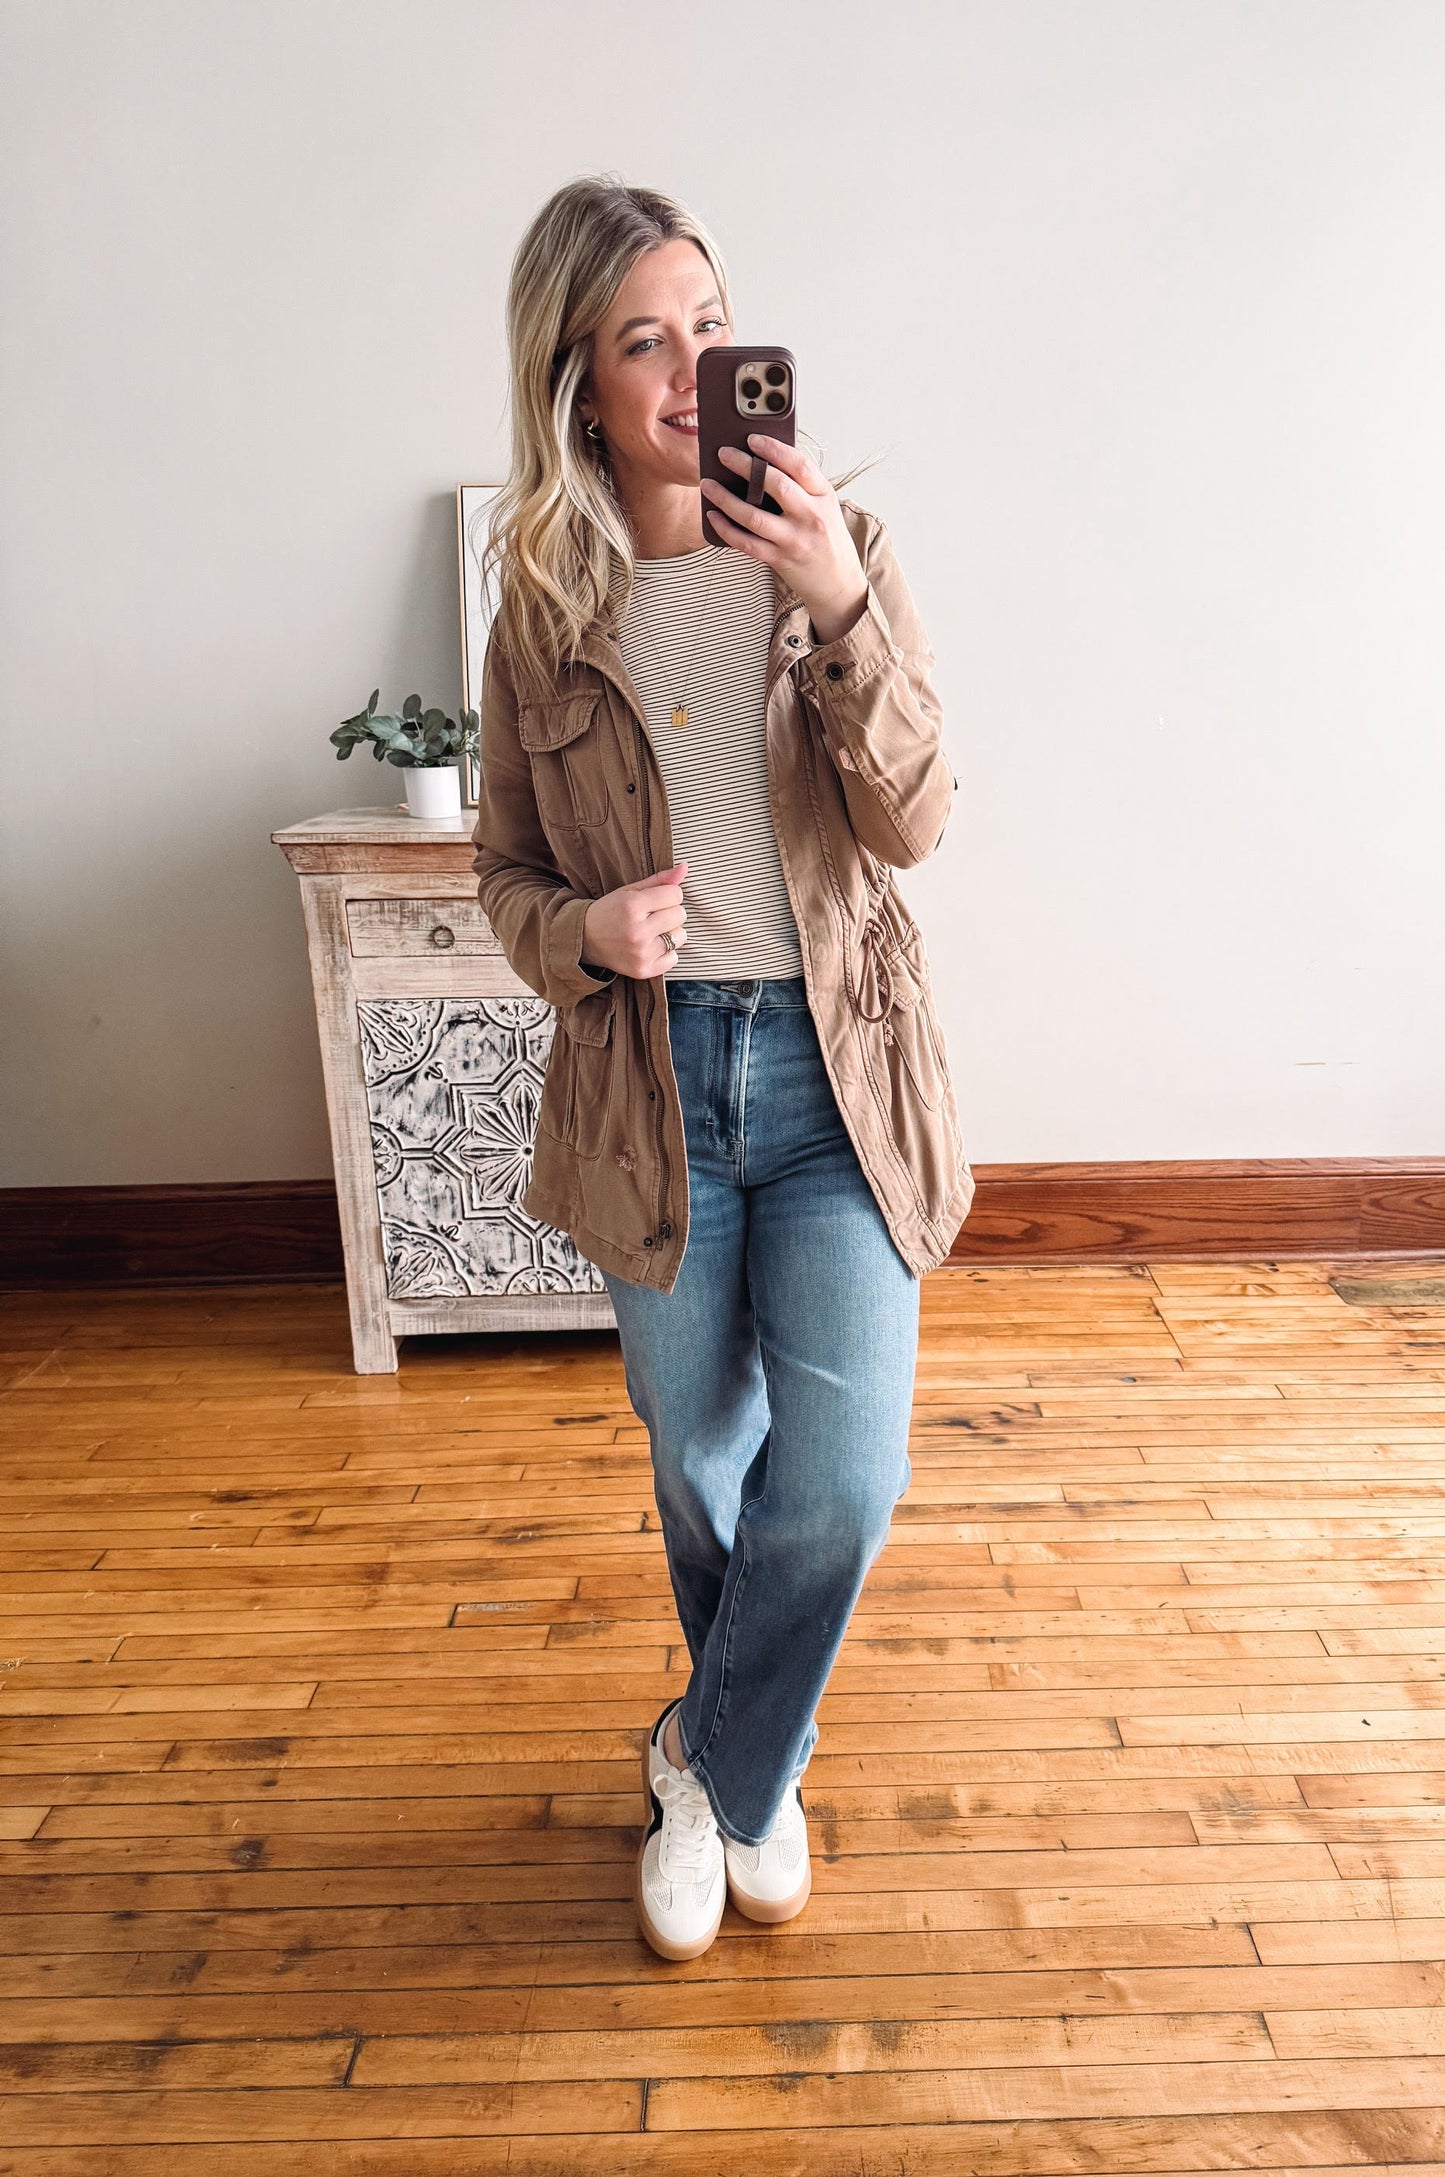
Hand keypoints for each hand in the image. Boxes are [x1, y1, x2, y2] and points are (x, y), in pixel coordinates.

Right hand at [581, 861, 687, 978]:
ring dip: (670, 933)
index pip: (676, 895)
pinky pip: (674, 958)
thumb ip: (659, 879)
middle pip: (680, 915)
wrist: (585, 939)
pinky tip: (650, 947)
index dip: (668, 895)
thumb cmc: (611, 911)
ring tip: (652, 932)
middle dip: (670, 912)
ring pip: (681, 936)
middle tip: (652, 916)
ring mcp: (641, 953)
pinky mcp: (643, 970)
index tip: (655, 900)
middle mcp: (637, 931)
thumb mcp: (630, 891)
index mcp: (632, 906)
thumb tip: (685, 867)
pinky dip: (666, 953)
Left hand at [702, 434, 867, 643]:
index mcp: (824, 496)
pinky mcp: (780, 559)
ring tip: (708, 484)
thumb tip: (762, 461)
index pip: (799, 464)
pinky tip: (712, 516)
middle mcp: (811, 516)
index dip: (774, 448)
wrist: (838, 582)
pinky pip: (747, 543)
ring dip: (726, 498)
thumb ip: (802, 486)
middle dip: (745, 466)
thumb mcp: (825, 506)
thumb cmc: (827, 538)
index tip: (752, 438)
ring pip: (754, 516)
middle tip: (723, 453)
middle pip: (775, 485)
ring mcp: (795, 539)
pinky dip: (726, 529)